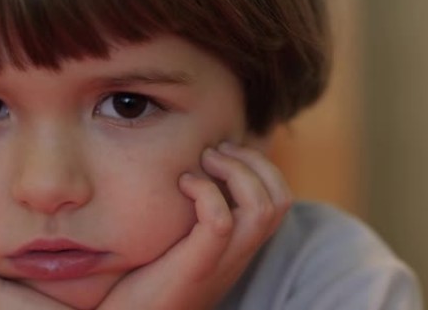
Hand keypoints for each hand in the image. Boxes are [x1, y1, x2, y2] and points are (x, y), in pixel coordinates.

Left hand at [98, 142, 290, 309]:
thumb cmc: (146, 278)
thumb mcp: (180, 240)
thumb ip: (193, 214)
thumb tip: (188, 170)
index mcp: (240, 245)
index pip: (280, 199)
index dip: (262, 165)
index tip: (225, 150)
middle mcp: (239, 254)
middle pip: (280, 199)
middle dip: (254, 161)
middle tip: (216, 150)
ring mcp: (222, 262)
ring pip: (261, 208)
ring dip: (235, 171)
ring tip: (204, 159)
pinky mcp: (197, 267)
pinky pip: (220, 222)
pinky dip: (205, 192)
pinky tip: (183, 184)